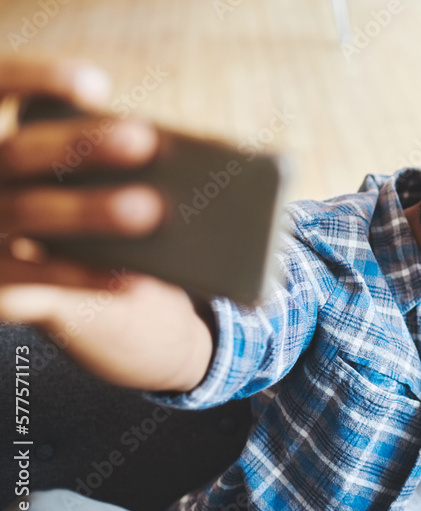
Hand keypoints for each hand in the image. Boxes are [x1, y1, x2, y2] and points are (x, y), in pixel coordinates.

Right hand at [0, 57, 210, 391]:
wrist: (17, 277)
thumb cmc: (58, 203)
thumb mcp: (61, 173)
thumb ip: (84, 156)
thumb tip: (160, 150)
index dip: (39, 78)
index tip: (100, 86)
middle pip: (18, 152)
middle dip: (80, 145)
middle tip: (145, 140)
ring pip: (29, 212)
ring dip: (90, 210)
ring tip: (151, 209)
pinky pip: (36, 278)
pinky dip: (88, 277)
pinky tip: (137, 278)